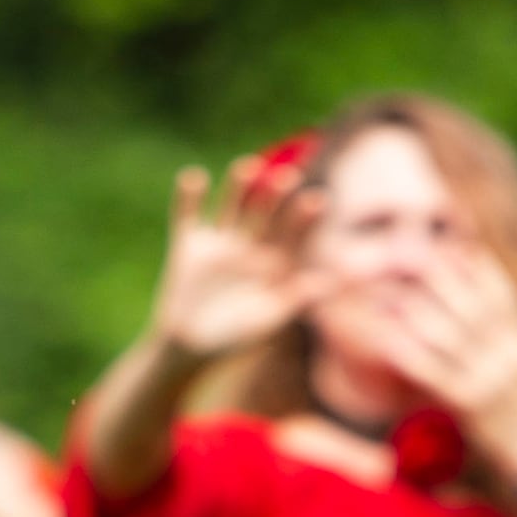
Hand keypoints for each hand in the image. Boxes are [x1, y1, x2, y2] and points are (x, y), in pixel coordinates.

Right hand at [143, 158, 319, 367]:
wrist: (189, 350)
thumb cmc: (235, 339)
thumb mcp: (269, 320)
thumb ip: (296, 298)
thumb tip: (329, 282)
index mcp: (275, 261)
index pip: (294, 233)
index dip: (305, 218)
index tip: (318, 200)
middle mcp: (250, 245)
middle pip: (265, 213)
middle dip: (276, 196)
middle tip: (288, 178)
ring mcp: (219, 243)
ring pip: (231, 206)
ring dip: (239, 187)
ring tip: (247, 167)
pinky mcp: (188, 244)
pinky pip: (187, 215)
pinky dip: (188, 196)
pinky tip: (193, 177)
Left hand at [359, 244, 516, 483]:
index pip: (502, 298)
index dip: (480, 271)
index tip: (458, 246)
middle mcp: (510, 355)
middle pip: (471, 309)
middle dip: (444, 281)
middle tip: (416, 256)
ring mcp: (489, 378)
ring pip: (449, 337)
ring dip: (418, 313)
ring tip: (391, 294)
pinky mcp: (469, 403)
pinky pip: (433, 374)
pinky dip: (410, 356)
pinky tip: (387, 341)